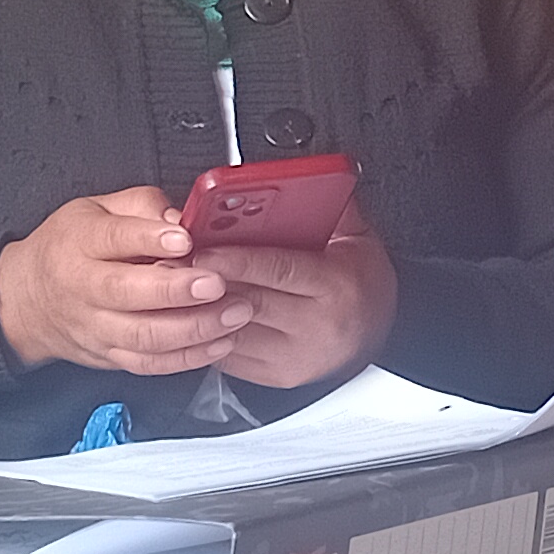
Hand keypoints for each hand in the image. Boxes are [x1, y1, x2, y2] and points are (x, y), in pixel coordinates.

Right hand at [0, 186, 250, 376]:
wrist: (27, 299)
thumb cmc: (68, 247)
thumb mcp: (97, 208)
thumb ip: (142, 206)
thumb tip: (182, 218)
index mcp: (79, 242)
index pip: (113, 239)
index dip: (150, 239)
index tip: (185, 239)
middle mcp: (83, 289)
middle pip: (128, 294)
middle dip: (177, 291)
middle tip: (217, 283)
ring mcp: (96, 328)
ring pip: (144, 336)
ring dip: (194, 329)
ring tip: (232, 313)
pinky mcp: (109, 356)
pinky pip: (150, 364)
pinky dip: (188, 358)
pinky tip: (219, 343)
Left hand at [194, 199, 397, 388]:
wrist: (377, 332)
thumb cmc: (363, 282)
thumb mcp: (357, 238)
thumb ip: (330, 207)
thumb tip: (305, 177)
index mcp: (336, 286)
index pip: (279, 270)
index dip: (237, 259)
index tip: (204, 247)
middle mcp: (316, 326)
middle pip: (248, 301)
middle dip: (208, 281)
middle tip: (176, 262)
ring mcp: (295, 356)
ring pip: (233, 332)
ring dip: (201, 309)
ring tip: (179, 286)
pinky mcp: (277, 375)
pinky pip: (230, 357)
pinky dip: (208, 334)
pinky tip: (195, 314)